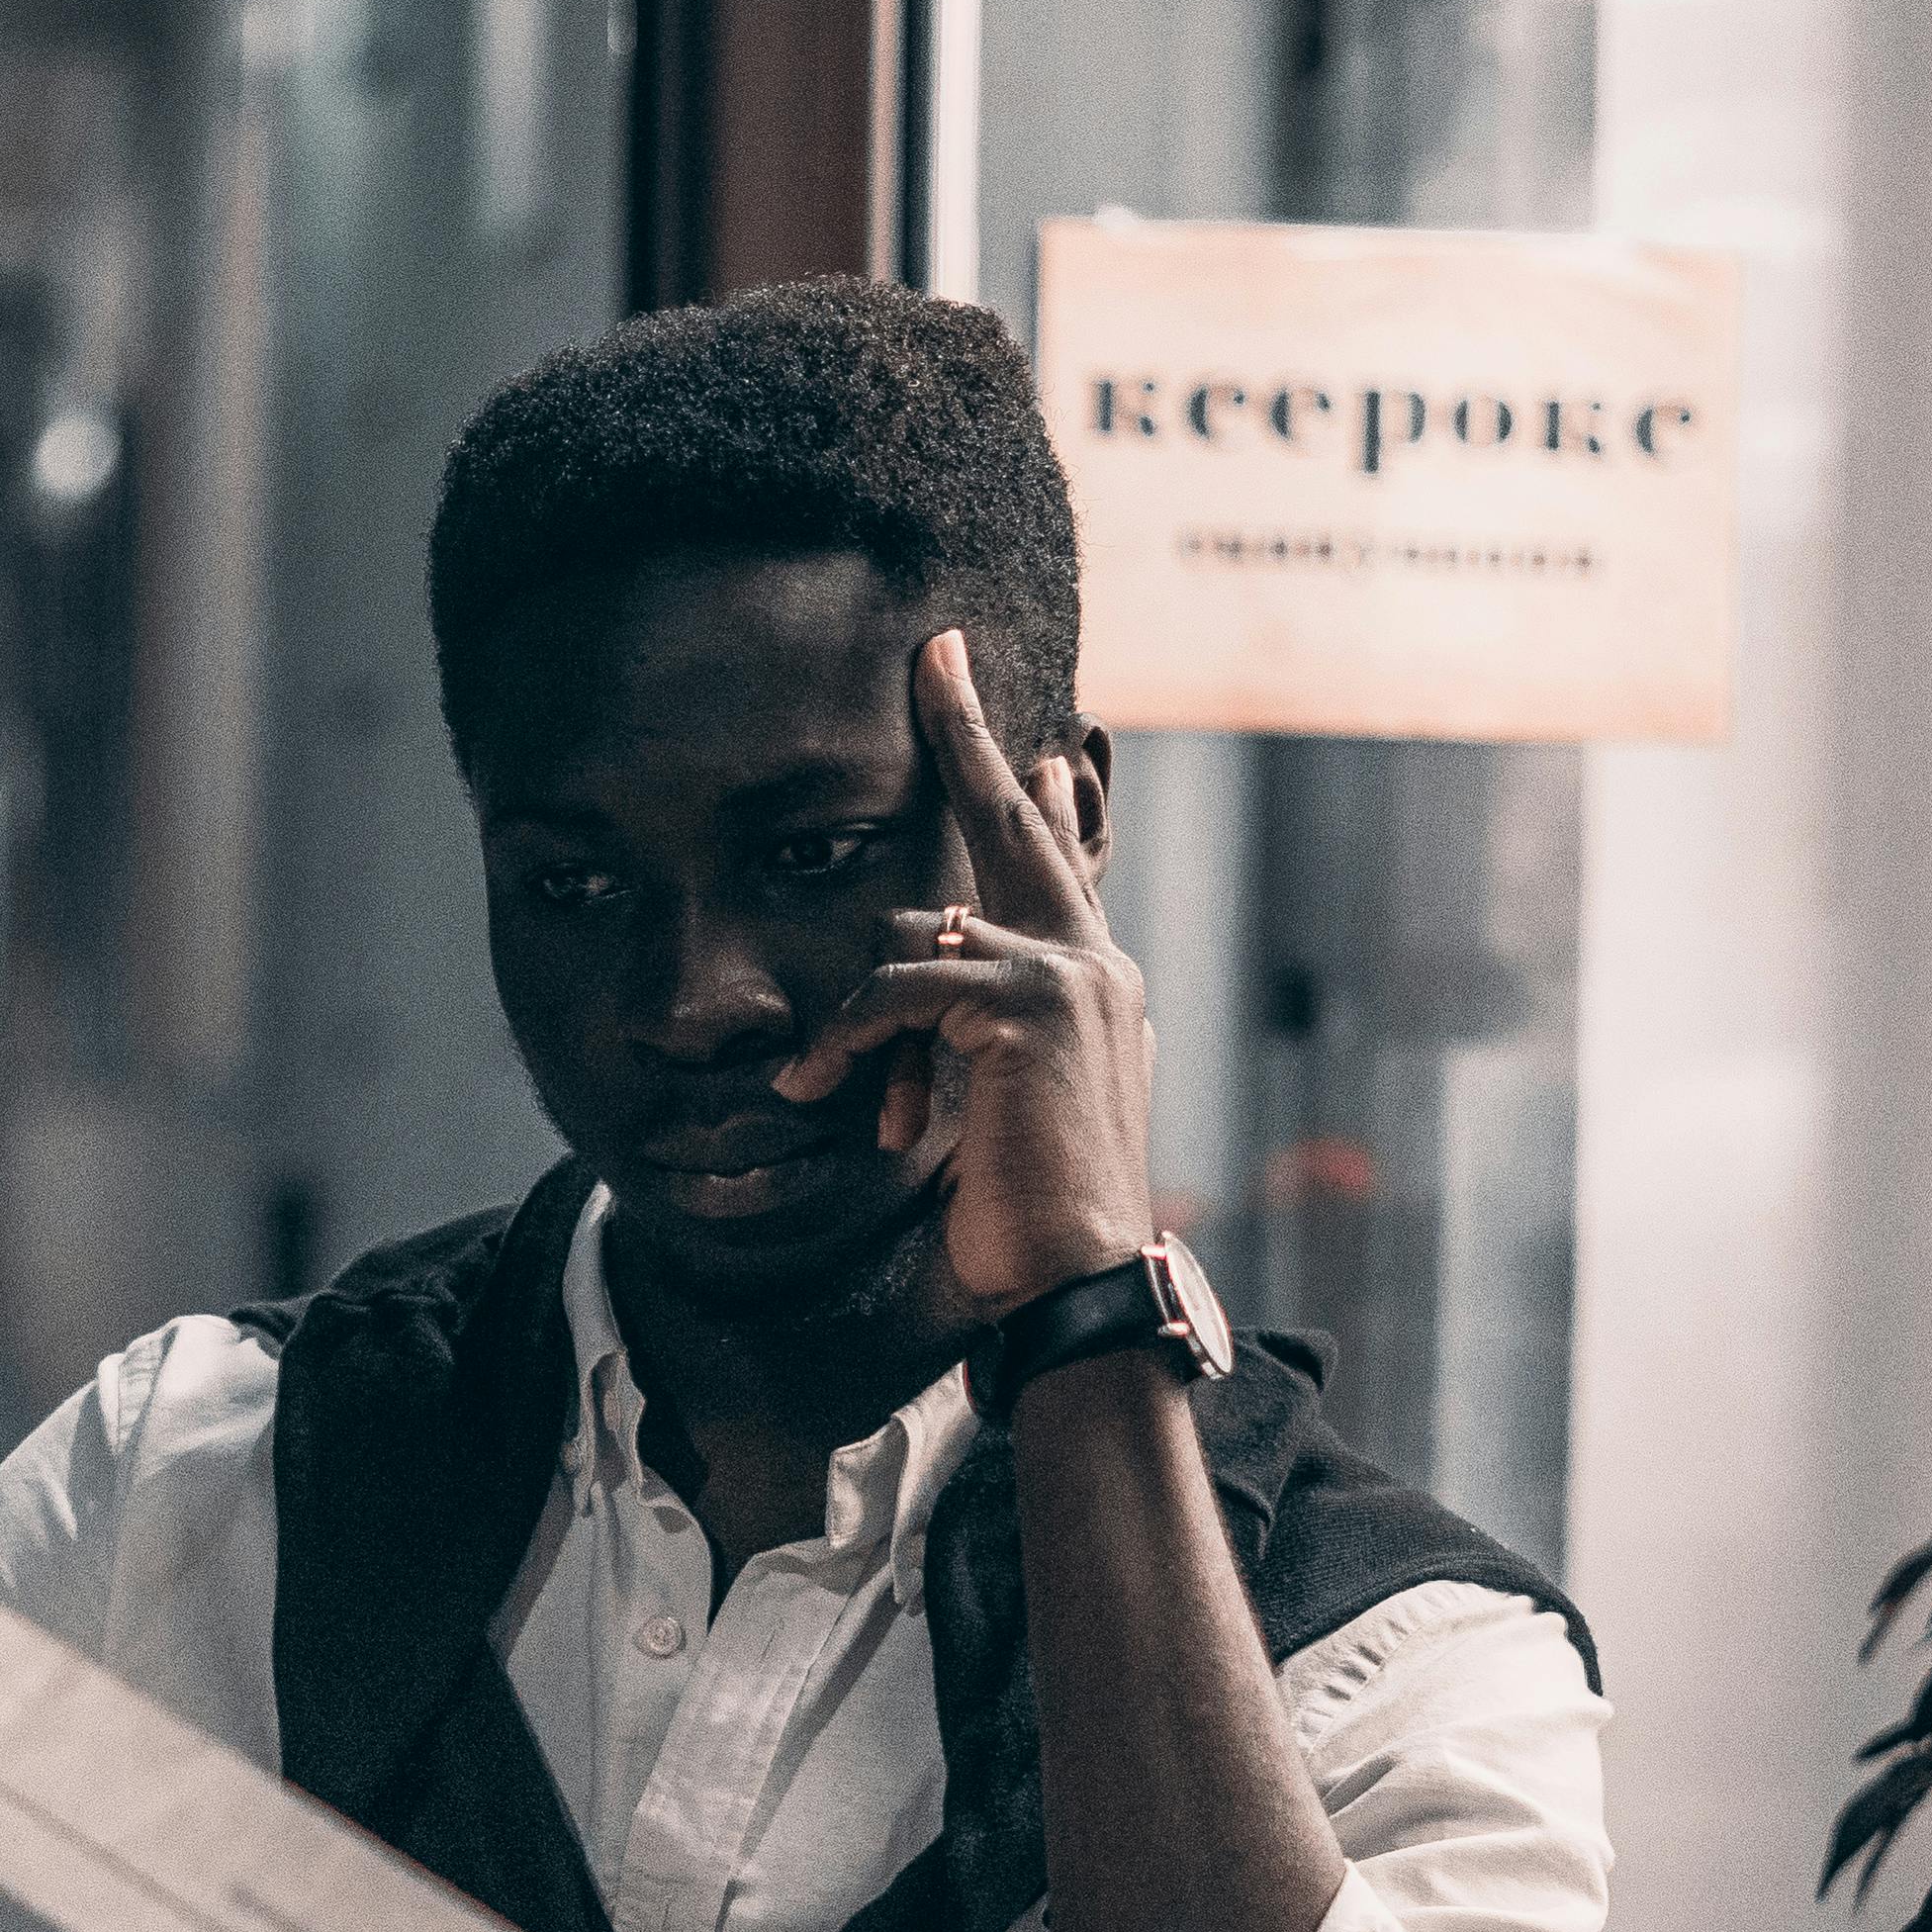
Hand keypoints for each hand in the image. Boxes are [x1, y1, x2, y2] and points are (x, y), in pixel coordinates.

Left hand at [776, 628, 1153, 1313]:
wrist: (1078, 1277)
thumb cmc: (1032, 1211)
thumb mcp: (1002, 1101)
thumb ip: (984, 1028)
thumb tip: (942, 966)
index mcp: (1093, 980)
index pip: (1055, 863)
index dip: (1034, 799)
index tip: (1032, 747)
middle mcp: (1092, 960)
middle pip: (1012, 823)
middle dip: (964, 731)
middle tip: (936, 654)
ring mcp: (1069, 973)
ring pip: (914, 940)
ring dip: (859, 1028)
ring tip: (839, 1097)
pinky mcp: (1028, 1003)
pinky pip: (901, 990)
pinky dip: (855, 1042)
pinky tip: (839, 1097)